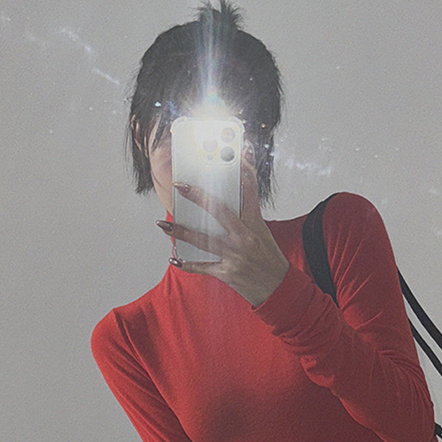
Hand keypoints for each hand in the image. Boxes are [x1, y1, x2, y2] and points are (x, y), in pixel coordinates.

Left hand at [158, 144, 290, 305]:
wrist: (278, 288)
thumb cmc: (269, 259)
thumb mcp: (262, 233)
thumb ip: (246, 217)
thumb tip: (228, 203)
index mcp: (255, 224)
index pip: (249, 191)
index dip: (243, 170)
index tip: (237, 153)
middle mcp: (244, 238)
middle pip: (219, 211)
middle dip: (197, 197)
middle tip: (180, 187)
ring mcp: (234, 255)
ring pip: (203, 240)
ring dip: (180, 232)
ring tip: (163, 225)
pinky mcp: (227, 272)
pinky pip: (202, 267)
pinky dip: (187, 264)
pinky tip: (174, 259)